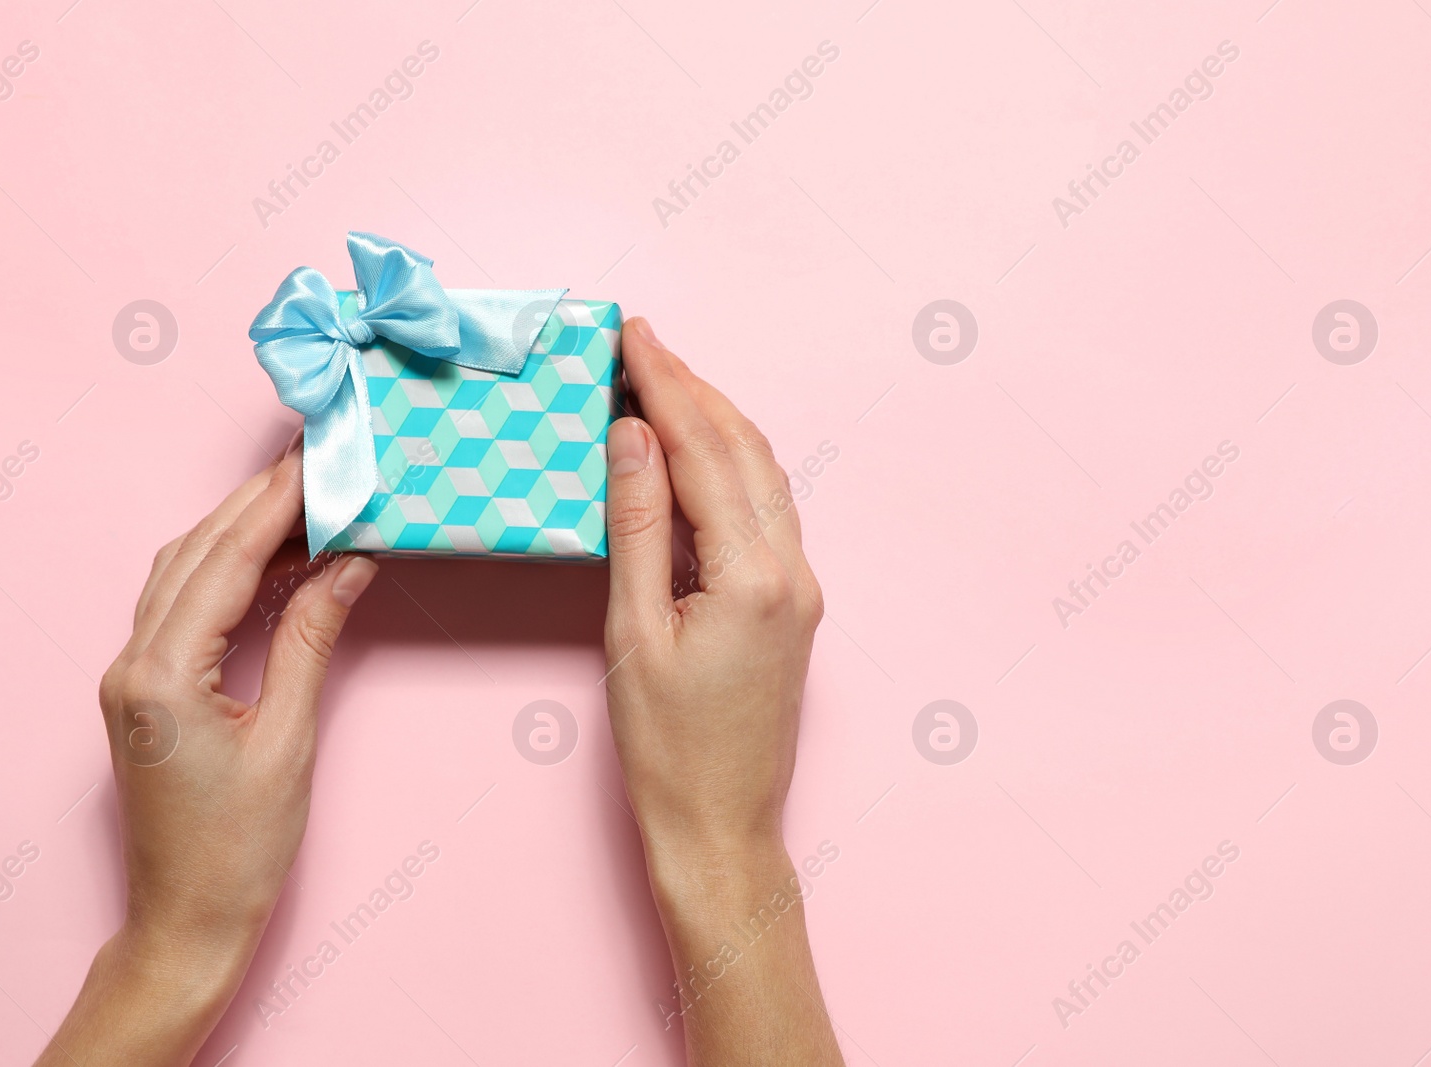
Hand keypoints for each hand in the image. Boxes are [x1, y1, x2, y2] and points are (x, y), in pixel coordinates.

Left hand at [37, 445, 378, 1066]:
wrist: (189, 919)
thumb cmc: (239, 847)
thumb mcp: (290, 738)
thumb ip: (312, 638)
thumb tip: (348, 563)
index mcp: (161, 673)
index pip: (226, 558)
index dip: (278, 503)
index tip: (321, 458)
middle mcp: (132, 663)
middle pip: (196, 551)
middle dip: (259, 500)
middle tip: (319, 460)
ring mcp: (131, 675)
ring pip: (183, 571)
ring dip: (241, 528)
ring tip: (304, 496)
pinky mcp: (145, 690)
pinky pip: (182, 605)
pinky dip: (227, 569)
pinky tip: (274, 559)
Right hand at [603, 318, 842, 1064]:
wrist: (722, 828)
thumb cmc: (668, 750)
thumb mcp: (634, 634)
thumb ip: (636, 527)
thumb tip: (631, 436)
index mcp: (755, 575)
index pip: (704, 451)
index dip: (664, 384)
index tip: (630, 333)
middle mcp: (793, 571)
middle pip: (743, 450)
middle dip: (691, 387)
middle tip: (640, 342)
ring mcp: (801, 587)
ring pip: (762, 475)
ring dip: (714, 420)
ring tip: (662, 379)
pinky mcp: (793, 604)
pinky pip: (764, 511)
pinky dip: (727, 466)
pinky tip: (691, 453)